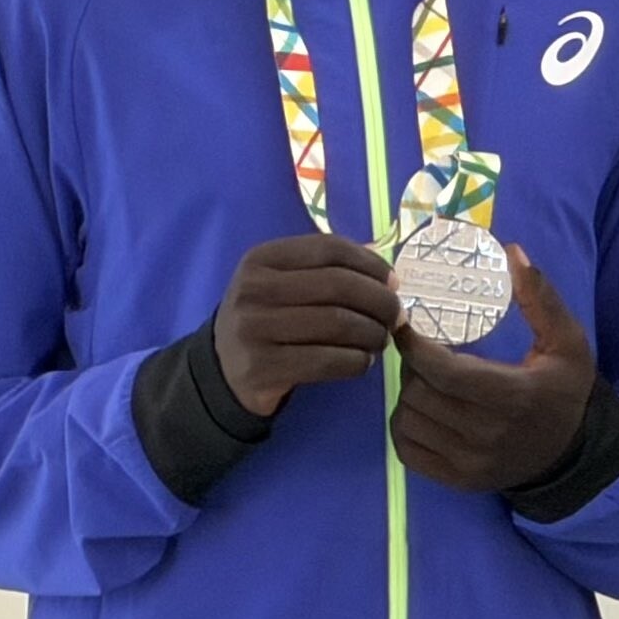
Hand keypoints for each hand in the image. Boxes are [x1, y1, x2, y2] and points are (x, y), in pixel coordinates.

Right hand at [212, 231, 402, 418]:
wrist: (223, 370)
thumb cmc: (267, 318)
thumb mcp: (282, 282)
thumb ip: (325, 268)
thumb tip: (383, 267)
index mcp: (262, 259)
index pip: (329, 249)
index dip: (371, 263)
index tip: (393, 281)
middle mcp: (254, 289)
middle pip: (339, 286)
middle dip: (380, 301)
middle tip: (395, 316)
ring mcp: (254, 329)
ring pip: (338, 324)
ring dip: (373, 334)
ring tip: (380, 339)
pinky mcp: (263, 368)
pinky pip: (328, 361)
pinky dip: (357, 361)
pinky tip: (362, 361)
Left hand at [390, 251, 599, 493]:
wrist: (570, 454)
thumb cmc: (564, 390)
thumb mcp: (568, 341)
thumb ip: (541, 298)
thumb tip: (513, 252)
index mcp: (514, 396)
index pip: (445, 372)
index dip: (416, 346)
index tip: (406, 325)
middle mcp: (488, 435)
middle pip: (420, 393)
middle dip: (413, 366)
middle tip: (423, 350)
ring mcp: (469, 462)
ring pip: (408, 419)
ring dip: (408, 393)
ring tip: (426, 378)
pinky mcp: (455, 480)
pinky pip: (406, 448)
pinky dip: (405, 425)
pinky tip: (423, 408)